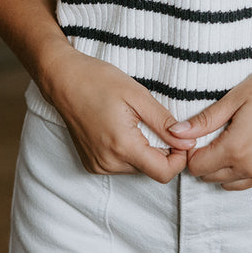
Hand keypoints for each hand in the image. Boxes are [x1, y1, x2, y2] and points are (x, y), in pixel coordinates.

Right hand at [38, 48, 194, 182]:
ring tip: (136, 122)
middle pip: (151, 170)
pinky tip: (123, 128)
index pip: (164, 173)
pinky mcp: (91, 163)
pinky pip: (122, 165)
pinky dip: (130, 151)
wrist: (63, 79)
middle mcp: (108, 163)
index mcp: (122, 147)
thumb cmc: (99, 81)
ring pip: (138, 168)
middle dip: (163, 151)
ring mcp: (97, 165)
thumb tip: (188, 142)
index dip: (179, 157)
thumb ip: (164, 123)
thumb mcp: (138, 96)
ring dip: (145, 150)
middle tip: (158, 122)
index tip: (180, 137)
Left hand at [168, 36, 251, 189]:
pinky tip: (249, 149)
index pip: (197, 167)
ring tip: (230, 141)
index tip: (197, 135)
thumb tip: (175, 132)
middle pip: (212, 177)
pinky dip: (245, 171)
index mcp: (236, 149)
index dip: (192, 151)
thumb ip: (205, 120)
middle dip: (206, 160)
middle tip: (212, 136)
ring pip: (233, 184)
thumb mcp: (236, 97)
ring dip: (224, 169)